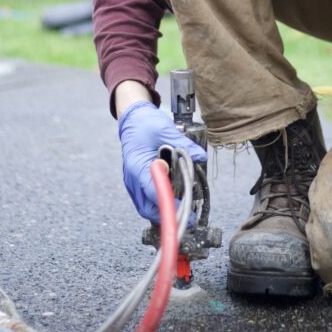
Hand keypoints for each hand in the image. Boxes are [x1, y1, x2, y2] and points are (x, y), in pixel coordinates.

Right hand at [118, 99, 206, 222]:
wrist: (132, 117)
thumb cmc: (145, 123)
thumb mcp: (165, 130)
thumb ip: (183, 144)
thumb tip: (200, 156)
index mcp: (137, 166)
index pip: (153, 192)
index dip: (170, 204)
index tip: (185, 212)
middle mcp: (132, 178)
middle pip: (147, 208)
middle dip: (167, 214)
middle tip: (187, 214)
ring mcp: (131, 181)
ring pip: (145, 207)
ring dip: (162, 210)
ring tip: (181, 206)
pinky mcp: (135, 181)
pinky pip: (144, 200)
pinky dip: (157, 202)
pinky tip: (171, 197)